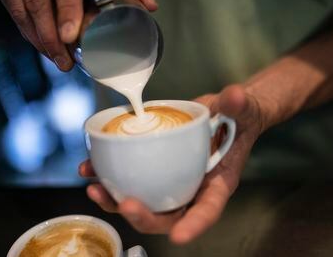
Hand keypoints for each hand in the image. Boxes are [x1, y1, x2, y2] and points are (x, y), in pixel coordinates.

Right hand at [0, 0, 157, 70]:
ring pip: (19, 8)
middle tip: (65, 60)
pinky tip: (40, 44)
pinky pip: (10, 6)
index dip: (66, 9)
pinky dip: (25, 29)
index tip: (70, 36)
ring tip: (57, 59)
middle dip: (50, 36)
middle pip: (36, 0)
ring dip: (38, 38)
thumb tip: (150, 3)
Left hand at [79, 85, 268, 243]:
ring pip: (144, 203)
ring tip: (95, 188)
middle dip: (144, 216)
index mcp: (217, 183)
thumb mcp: (242, 111)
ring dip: (116, 202)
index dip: (194, 225)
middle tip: (125, 203)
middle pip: (168, 215)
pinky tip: (90, 168)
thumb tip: (236, 96)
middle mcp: (192, 188)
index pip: (208, 209)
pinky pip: (132, 180)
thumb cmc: (236, 119)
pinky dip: (109, 177)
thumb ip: (238, 106)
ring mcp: (171, 180)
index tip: (179, 236)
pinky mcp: (155, 167)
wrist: (224, 114)